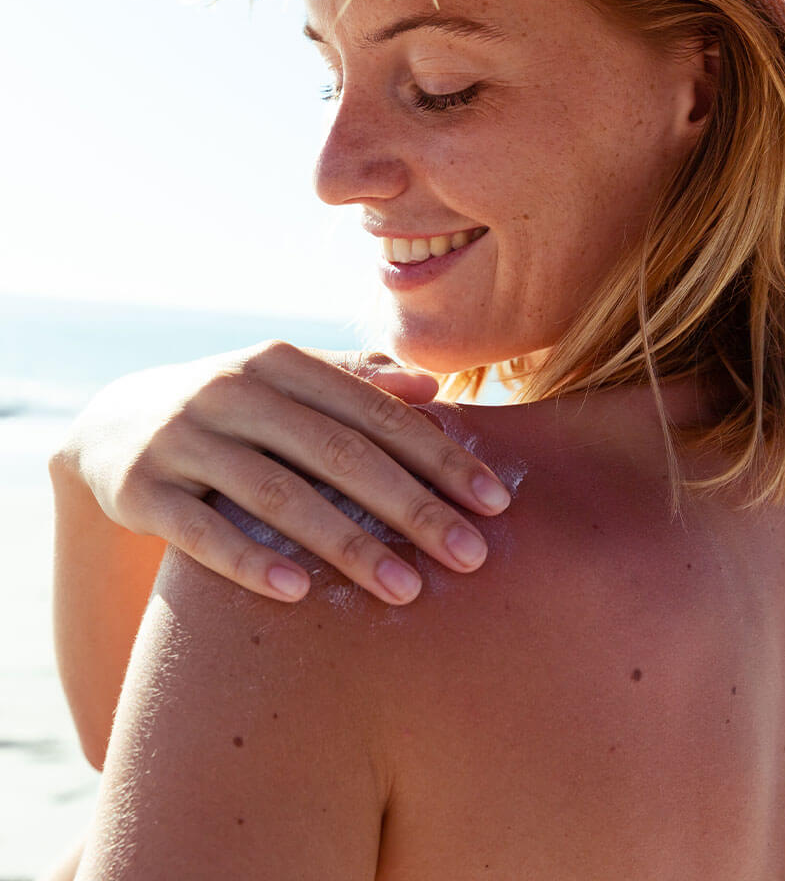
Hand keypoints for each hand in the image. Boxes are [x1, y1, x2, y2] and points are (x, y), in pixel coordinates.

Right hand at [52, 342, 510, 604]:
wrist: (117, 423)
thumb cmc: (236, 409)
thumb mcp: (290, 384)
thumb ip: (358, 382)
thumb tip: (432, 390)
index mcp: (284, 364)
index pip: (378, 414)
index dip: (440, 458)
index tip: (495, 503)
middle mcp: (235, 392)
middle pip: (338, 454)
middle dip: (411, 507)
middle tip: (470, 556)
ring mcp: (185, 439)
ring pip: (277, 494)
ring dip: (346, 543)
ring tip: (405, 588)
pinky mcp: (142, 489)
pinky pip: (201, 530)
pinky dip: (249, 559)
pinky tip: (298, 592)